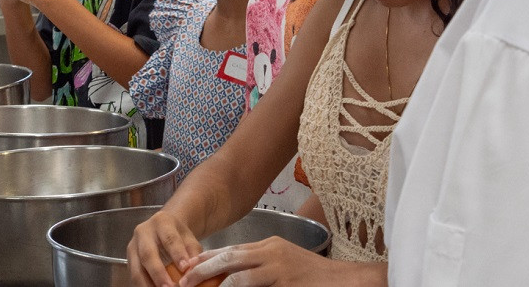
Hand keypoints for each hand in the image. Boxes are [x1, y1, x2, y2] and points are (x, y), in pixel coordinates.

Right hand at [127, 210, 203, 286]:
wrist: (163, 227)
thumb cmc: (178, 234)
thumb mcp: (189, 238)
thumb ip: (193, 252)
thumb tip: (192, 270)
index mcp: (161, 222)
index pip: (169, 238)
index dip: (177, 254)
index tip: (185, 268)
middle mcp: (143, 233)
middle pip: (147, 254)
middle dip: (158, 273)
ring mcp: (133, 246)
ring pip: (136, 268)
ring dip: (147, 284)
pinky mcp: (129, 260)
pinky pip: (133, 276)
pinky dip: (143, 286)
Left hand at [179, 236, 343, 286]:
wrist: (345, 281)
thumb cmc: (314, 277)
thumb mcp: (285, 263)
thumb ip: (261, 266)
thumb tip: (233, 276)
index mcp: (270, 246)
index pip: (232, 249)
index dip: (208, 258)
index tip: (188, 265)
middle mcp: (271, 253)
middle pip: (229, 258)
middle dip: (203, 269)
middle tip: (184, 279)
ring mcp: (278, 269)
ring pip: (238, 277)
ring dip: (216, 286)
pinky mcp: (285, 284)